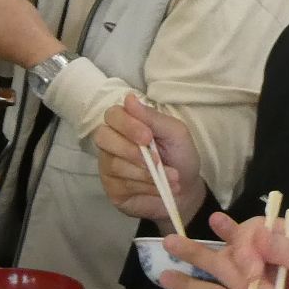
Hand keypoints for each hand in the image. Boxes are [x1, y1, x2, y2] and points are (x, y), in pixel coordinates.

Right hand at [93, 93, 205, 226]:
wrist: (186, 190)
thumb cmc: (179, 156)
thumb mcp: (174, 133)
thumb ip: (152, 117)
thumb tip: (129, 98)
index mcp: (127, 124)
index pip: (112, 115)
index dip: (127, 125)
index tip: (148, 137)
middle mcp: (112, 143)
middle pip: (103, 138)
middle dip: (130, 150)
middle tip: (157, 160)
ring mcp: (108, 166)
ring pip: (115, 165)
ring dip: (147, 173)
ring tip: (172, 177)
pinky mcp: (112, 189)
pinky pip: (122, 185)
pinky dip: (146, 187)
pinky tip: (161, 188)